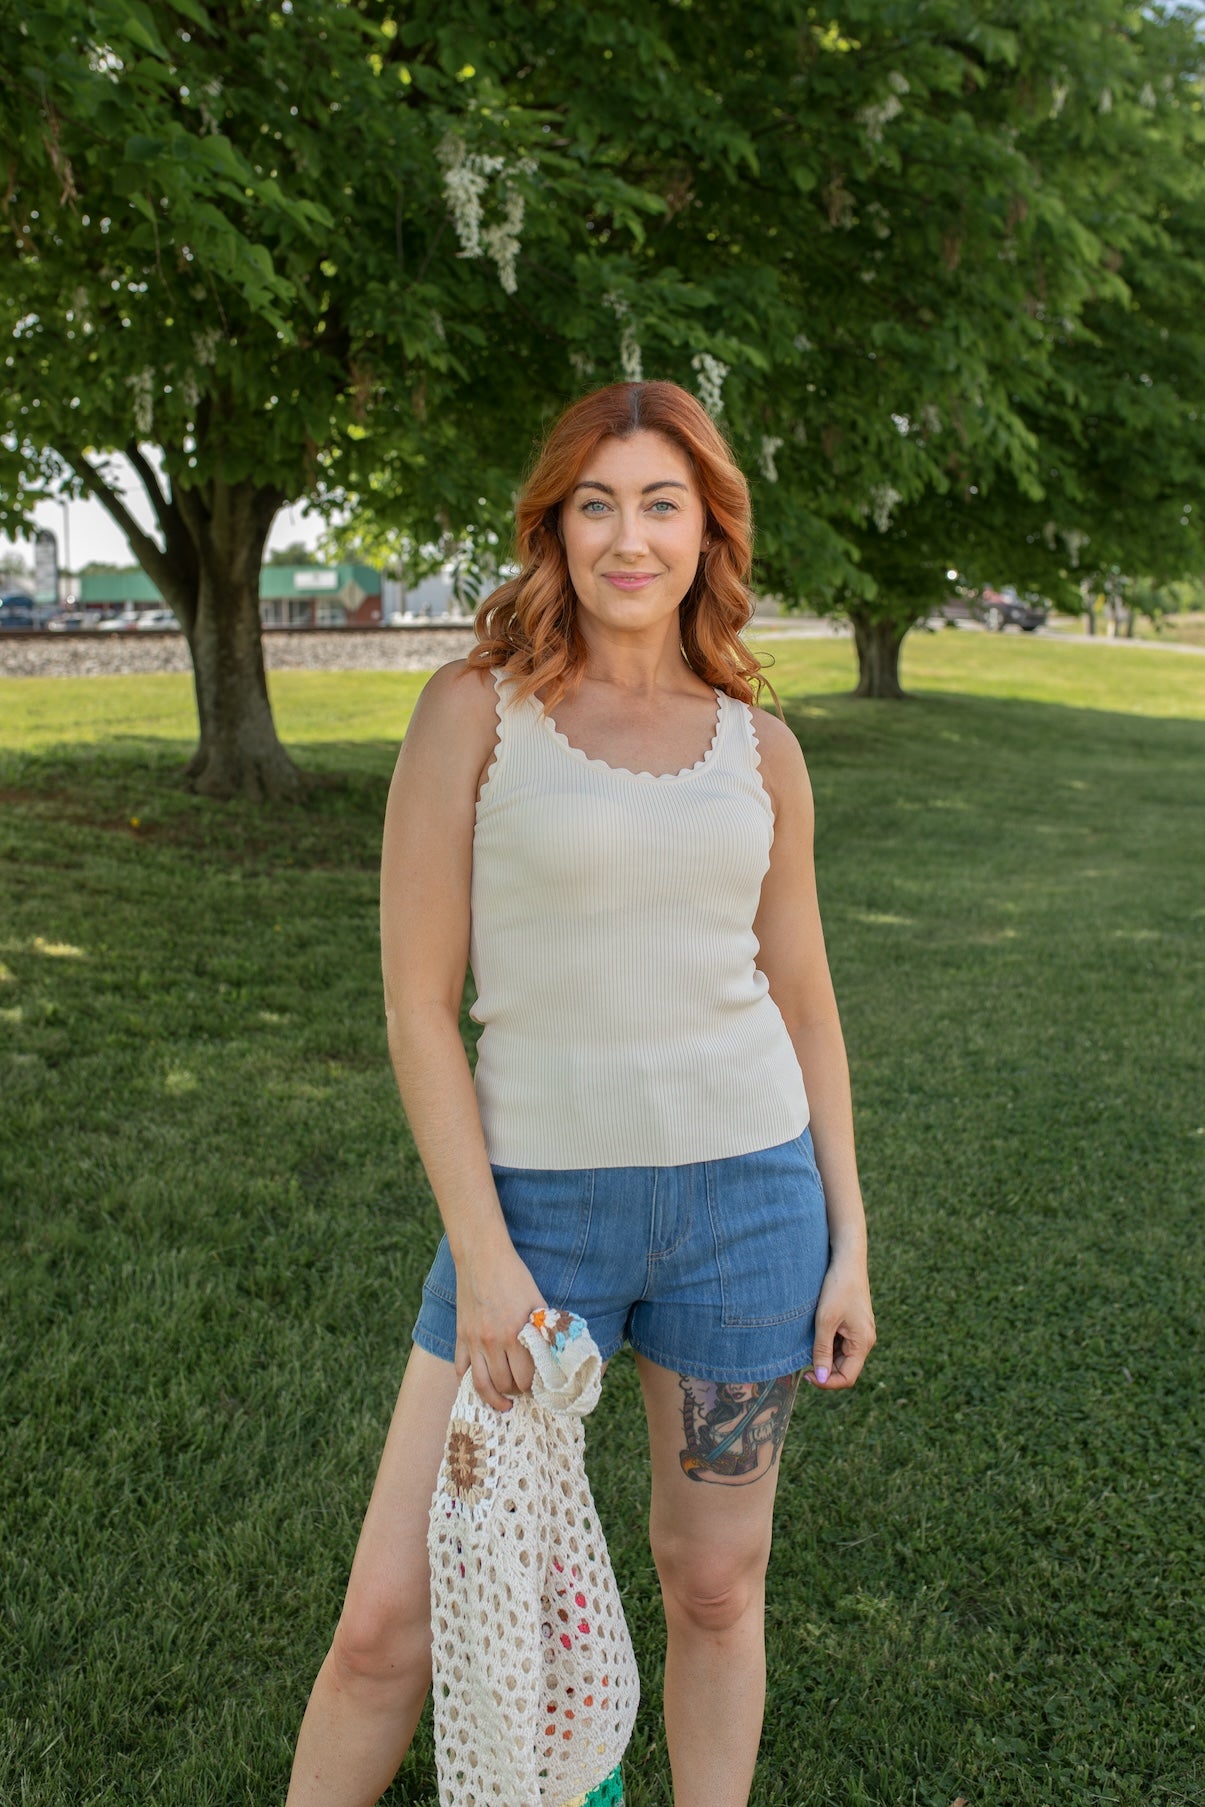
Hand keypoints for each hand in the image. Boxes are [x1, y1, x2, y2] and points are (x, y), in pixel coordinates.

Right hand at [453, 1242, 545, 1411]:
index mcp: (515, 1334)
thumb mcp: (536, 1301)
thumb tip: (554, 1353)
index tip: (540, 1388)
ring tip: (503, 1404)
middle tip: (524, 1392)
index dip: (535, 1387)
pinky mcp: (460, 1336)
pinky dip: (468, 1381)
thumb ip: (543, 1329)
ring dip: (493, 1399)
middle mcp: (492, 1342)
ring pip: (481, 1384)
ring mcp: (473, 1341)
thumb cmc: (514, 1276)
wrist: (483, 1257)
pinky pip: (461, 1368)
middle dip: (517, 1392)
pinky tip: (479, 1384)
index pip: (526, 1377)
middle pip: (505, 1384)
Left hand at [807, 1250, 874, 1390]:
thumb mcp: (825, 1321)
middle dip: (824, 1368)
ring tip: (808, 1342)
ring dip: (825, 1355)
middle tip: (802, 1359)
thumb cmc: (837, 1288)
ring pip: (841, 1356)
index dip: (827, 1382)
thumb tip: (821, 1378)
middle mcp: (865, 1340)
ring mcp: (860, 1332)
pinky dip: (828, 1343)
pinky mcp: (854, 1324)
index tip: (806, 1375)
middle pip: (844, 1368)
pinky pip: (841, 1343)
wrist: (846, 1260)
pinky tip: (815, 1332)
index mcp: (863, 1343)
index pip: (847, 1377)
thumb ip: (822, 1351)